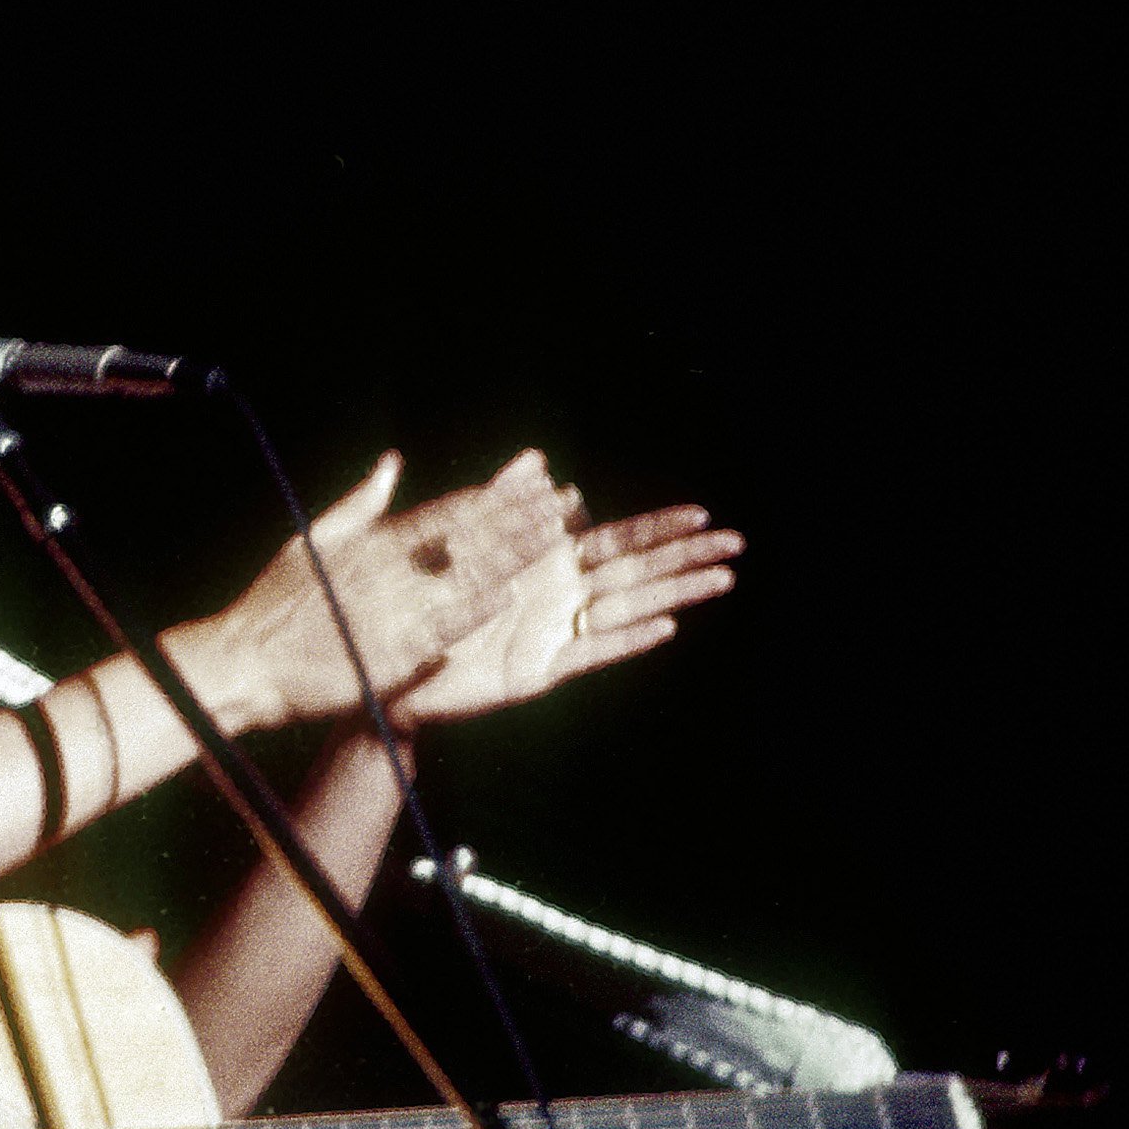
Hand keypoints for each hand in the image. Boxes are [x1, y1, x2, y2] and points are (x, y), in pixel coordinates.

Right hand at [177, 449, 578, 732]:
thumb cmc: (274, 604)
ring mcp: (390, 611)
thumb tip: (392, 462)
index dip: (497, 499)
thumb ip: (361, 503)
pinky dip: (470, 613)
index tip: (536, 486)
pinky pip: (438, 630)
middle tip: (564, 506)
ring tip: (552, 541)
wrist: (244, 663)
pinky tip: (505, 600)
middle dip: (519, 521)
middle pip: (467, 539)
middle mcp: (388, 571)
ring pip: (460, 577)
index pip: (449, 513)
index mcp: (374, 542)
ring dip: (509, 557)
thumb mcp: (313, 539)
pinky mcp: (386, 652)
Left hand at [386, 501, 740, 727]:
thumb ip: (501, 503)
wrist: (390, 664)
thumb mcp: (460, 543)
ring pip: (627, 609)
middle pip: (637, 572)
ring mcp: (555, 633)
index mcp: (547, 563)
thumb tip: (538, 458)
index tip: (703, 514)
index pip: (618, 539)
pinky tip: (665, 626)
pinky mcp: (538, 670)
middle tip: (739, 545)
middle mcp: (561, 597)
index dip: (660, 528)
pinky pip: (590, 652)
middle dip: (686, 557)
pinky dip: (627, 639)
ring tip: (722, 580)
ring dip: (674, 593)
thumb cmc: (426, 604)